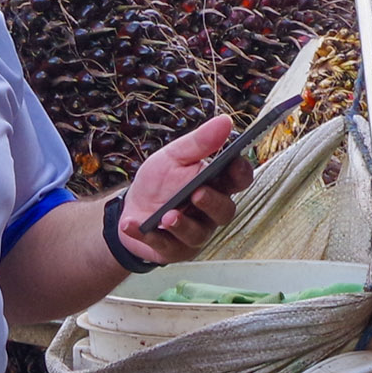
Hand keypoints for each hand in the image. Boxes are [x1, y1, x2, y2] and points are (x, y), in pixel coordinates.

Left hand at [114, 113, 245, 264]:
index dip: (241, 173)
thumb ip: (199, 142)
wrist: (130, 209)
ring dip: (182, 225)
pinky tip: (132, 224)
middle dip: (212, 203)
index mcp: (216, 185)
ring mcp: (196, 234)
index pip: (239, 180)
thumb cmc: (158, 182)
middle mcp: (212, 212)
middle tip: (197, 193)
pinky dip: (147, 235)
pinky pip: (166, 247)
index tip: (235, 163)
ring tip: (166, 216)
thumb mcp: (174, 156)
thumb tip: (225, 121)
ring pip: (198, 234)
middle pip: (225, 211)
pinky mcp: (175, 251)